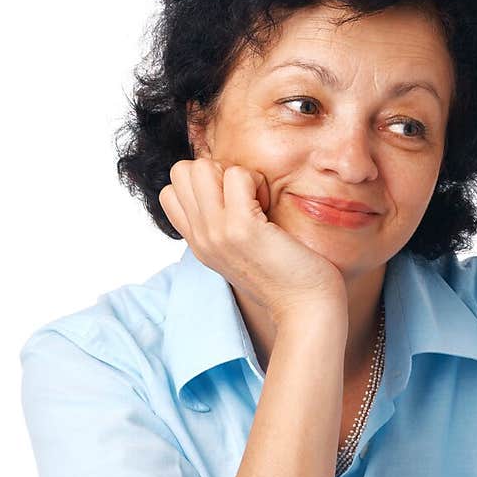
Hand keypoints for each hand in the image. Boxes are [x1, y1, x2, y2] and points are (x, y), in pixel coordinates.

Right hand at [159, 160, 346, 324]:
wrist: (305, 309)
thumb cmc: (286, 276)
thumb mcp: (242, 251)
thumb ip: (224, 225)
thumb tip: (225, 188)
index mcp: (199, 243)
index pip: (170, 192)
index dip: (202, 183)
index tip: (233, 202)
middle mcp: (201, 238)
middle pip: (181, 172)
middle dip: (216, 171)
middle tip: (246, 197)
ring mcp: (217, 232)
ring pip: (202, 167)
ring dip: (235, 173)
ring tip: (258, 200)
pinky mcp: (241, 228)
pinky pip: (236, 175)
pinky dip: (257, 181)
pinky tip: (270, 206)